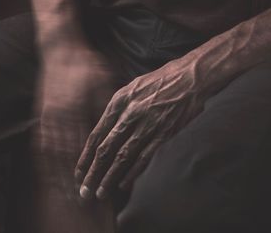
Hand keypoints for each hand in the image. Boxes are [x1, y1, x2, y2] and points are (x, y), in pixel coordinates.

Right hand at [33, 46, 116, 232]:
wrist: (61, 47)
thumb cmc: (87, 65)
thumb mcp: (104, 84)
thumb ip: (106, 111)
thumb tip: (114, 135)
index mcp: (77, 111)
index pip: (86, 149)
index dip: (91, 170)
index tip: (96, 186)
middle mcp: (60, 118)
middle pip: (66, 156)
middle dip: (72, 180)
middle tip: (79, 200)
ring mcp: (48, 116)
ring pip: (51, 152)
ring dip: (56, 174)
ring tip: (62, 193)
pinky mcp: (41, 112)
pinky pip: (40, 140)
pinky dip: (43, 158)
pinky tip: (46, 169)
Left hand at [75, 57, 208, 199]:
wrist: (191, 76)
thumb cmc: (161, 81)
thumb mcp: (132, 87)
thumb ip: (118, 109)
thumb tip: (105, 132)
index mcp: (119, 101)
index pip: (96, 135)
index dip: (85, 157)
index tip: (78, 173)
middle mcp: (130, 113)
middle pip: (105, 149)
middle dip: (92, 172)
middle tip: (84, 191)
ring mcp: (148, 124)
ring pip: (122, 156)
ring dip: (109, 177)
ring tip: (101, 193)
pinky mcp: (165, 133)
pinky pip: (145, 157)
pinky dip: (133, 173)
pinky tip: (123, 185)